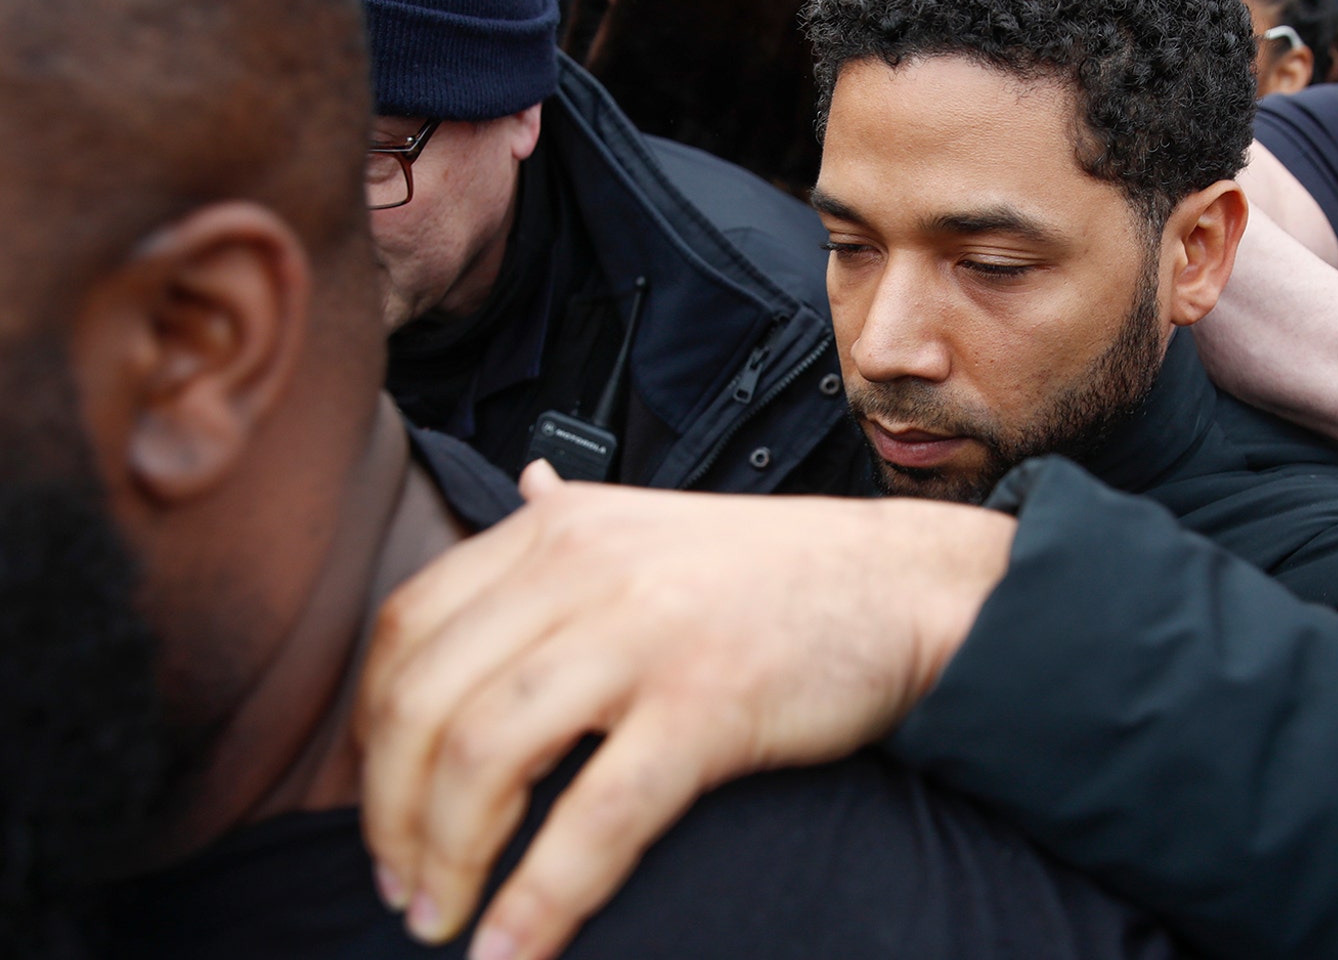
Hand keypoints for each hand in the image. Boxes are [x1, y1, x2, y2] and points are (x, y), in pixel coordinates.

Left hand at [354, 462, 1011, 959]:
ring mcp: (646, 631)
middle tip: (399, 887)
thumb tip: (519, 484)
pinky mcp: (709, 703)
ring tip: (440, 920)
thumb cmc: (781, 574)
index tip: (379, 808)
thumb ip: (573, 519)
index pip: (406, 629)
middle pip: (424, 700)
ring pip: (485, 756)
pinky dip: (538, 901)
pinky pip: (595, 818)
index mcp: (557, 528)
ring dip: (442, 860)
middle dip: (389, 815)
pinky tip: (509, 955)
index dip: (371, 735)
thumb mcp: (658, 522)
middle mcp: (584, 567)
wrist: (907, 584)